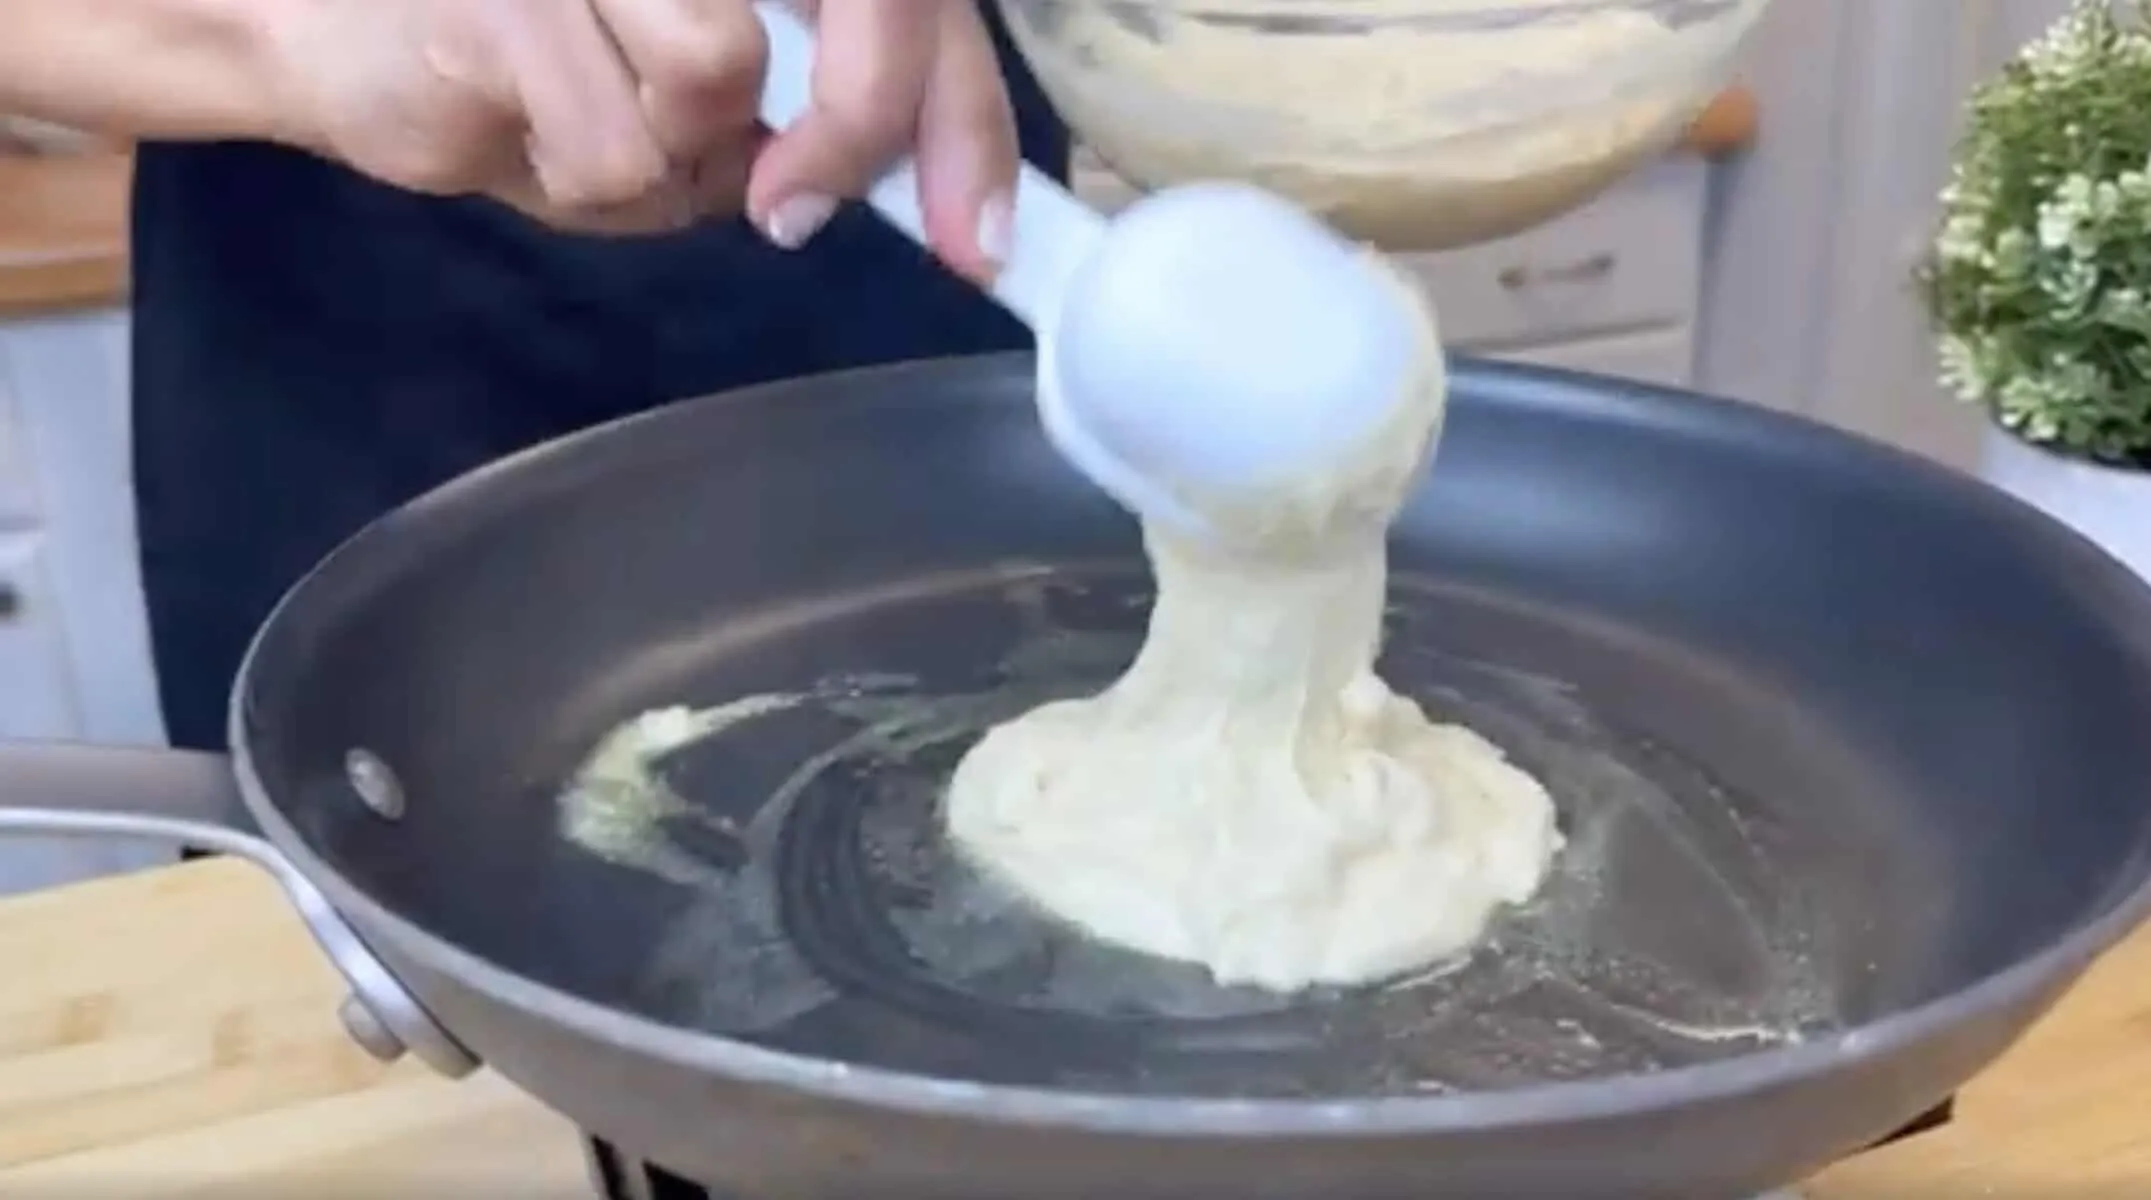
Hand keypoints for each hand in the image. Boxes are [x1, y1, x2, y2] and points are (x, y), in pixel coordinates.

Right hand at [262, 0, 1017, 279]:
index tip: (979, 243)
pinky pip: (614, 143)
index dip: (963, 126)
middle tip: (786, 210)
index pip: (914, 2)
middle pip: (867, 7)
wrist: (313, 22)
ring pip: (719, 74)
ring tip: (573, 119)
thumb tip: (866, 180)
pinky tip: (507, 125)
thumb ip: (773, 120)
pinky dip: (573, 179)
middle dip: (843, 137)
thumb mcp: (661, 98)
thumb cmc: (501, 59)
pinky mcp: (514, 1)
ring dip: (662, 150)